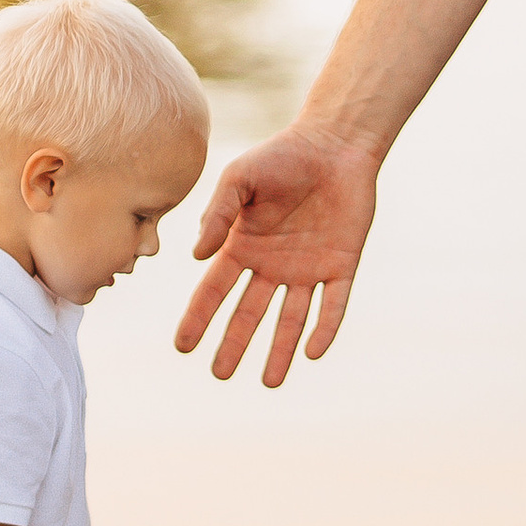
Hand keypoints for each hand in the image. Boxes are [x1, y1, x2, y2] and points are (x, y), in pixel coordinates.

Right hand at [178, 121, 380, 386]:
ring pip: (292, 319)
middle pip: (250, 313)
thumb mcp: (239, 178)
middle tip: (220, 375)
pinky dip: (325, 327)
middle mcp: (273, 265)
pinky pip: (333, 303)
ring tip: (270, 383)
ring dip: (281, 349)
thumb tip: (196, 257)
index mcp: (244, 246)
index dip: (198, 317)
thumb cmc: (282, 155)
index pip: (215, 290)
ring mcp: (308, 268)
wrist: (335, 143)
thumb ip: (217, 214)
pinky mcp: (342, 264)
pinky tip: (313, 351)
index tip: (183, 346)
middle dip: (235, 344)